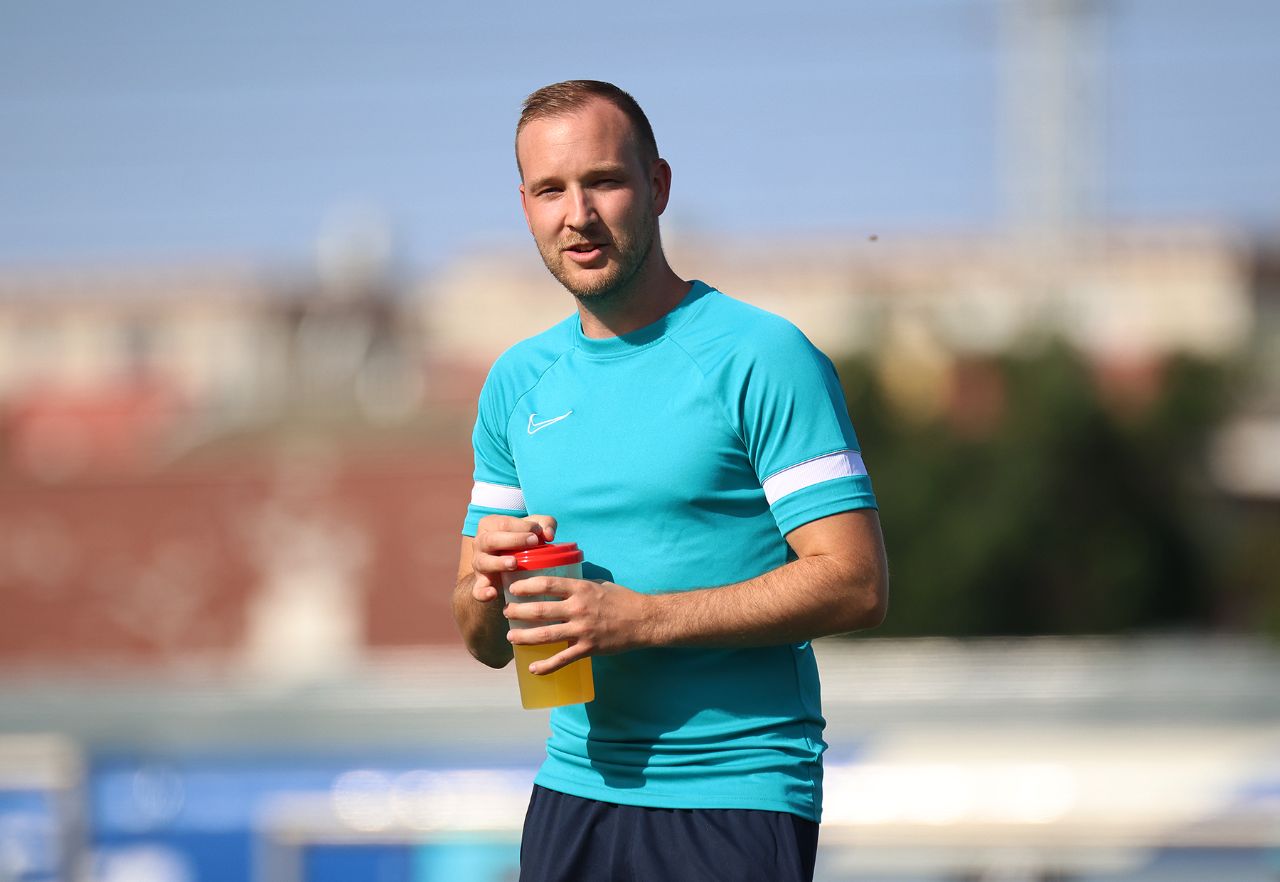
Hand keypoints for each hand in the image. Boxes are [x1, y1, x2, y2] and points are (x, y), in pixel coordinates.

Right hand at [470, 514, 557, 603]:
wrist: (508, 568)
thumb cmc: (522, 541)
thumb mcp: (534, 529)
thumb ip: (545, 524)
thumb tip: (549, 534)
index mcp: (490, 525)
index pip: (503, 523)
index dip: (522, 525)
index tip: (539, 531)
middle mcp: (480, 543)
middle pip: (491, 539)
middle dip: (513, 539)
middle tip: (533, 541)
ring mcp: (479, 563)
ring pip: (483, 562)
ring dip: (498, 563)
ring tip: (514, 563)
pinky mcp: (481, 583)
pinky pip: (477, 590)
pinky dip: (482, 593)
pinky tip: (492, 593)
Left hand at [505, 576, 652, 674]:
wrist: (644, 620)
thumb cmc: (622, 599)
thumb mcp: (598, 584)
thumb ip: (578, 585)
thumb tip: (559, 583)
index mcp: (580, 589)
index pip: (546, 584)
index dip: (526, 586)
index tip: (513, 589)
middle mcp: (578, 608)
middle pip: (540, 611)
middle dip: (518, 612)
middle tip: (506, 613)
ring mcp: (582, 630)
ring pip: (546, 635)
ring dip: (524, 637)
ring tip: (511, 638)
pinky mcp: (588, 648)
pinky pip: (563, 659)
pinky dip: (546, 666)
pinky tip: (533, 669)